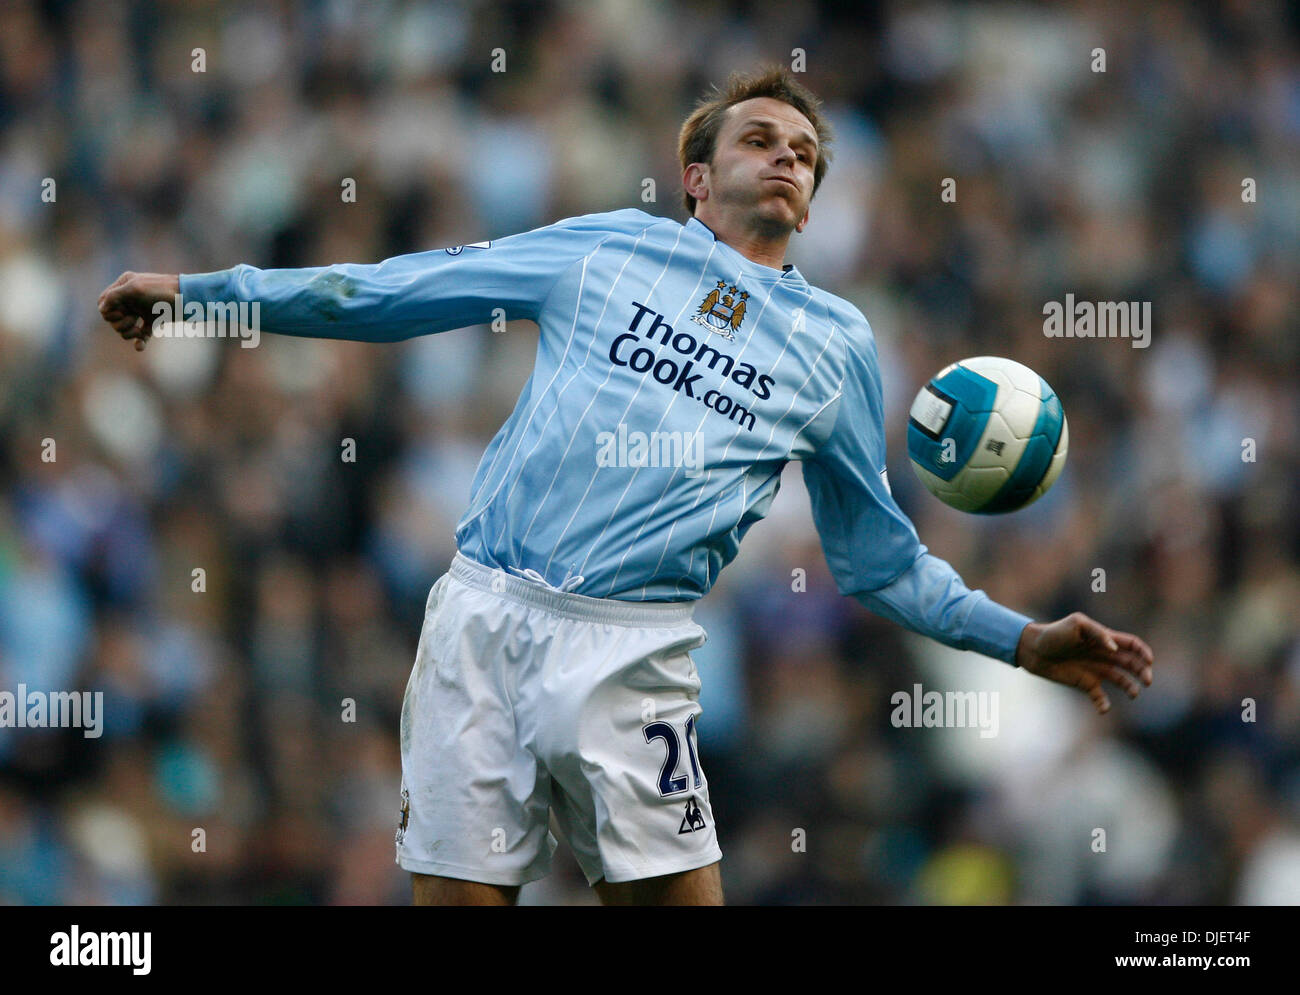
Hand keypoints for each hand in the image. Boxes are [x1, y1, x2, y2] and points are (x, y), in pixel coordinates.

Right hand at [97, 272, 179, 351]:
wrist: (188, 299)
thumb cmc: (161, 291)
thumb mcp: (134, 289)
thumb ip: (114, 296)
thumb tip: (101, 309)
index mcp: (123, 286)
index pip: (103, 302)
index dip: (108, 312)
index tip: (120, 313)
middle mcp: (131, 298)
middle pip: (112, 317)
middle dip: (119, 323)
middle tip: (132, 321)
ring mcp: (141, 310)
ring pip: (125, 327)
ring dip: (128, 333)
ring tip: (138, 331)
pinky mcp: (153, 320)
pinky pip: (141, 334)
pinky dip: (139, 341)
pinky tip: (140, 347)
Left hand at [1014, 612, 1153, 714]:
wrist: (1032, 649)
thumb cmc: (1054, 633)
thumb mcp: (1076, 624)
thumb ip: (1098, 633)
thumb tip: (1114, 649)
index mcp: (1105, 639)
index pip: (1132, 645)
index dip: (1144, 652)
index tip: (1149, 661)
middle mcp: (1104, 655)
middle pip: (1132, 664)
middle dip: (1143, 672)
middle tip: (1147, 681)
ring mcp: (1096, 670)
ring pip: (1122, 681)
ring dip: (1131, 688)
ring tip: (1134, 694)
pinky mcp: (1085, 683)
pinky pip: (1100, 697)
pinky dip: (1104, 704)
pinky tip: (1103, 708)